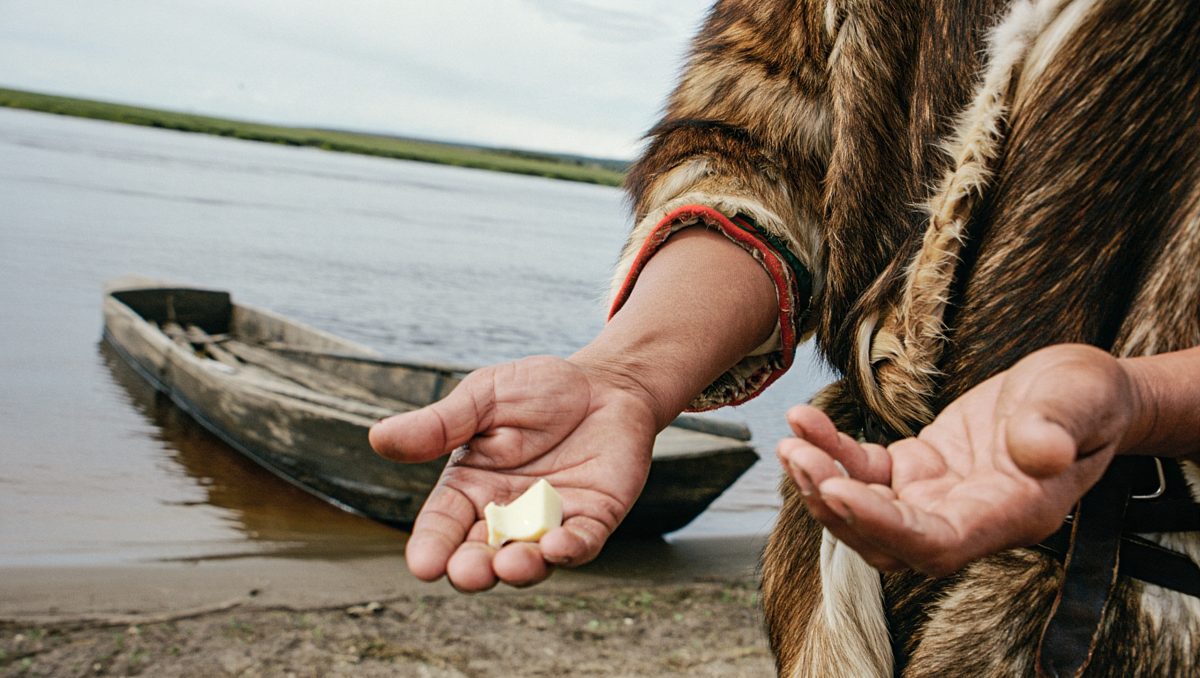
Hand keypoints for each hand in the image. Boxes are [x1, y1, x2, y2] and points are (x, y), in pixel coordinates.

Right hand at [369, 355, 657, 590]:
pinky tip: (557, 546)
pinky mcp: (593, 520)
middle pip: (481, 554)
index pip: (443, 526)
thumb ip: (439, 425)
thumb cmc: (538, 389)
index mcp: (470, 488)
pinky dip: (569, 550)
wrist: (607, 383)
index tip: (424, 564)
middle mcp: (506, 514)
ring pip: (529, 559)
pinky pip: (580, 544)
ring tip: (511, 563)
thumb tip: (378, 438)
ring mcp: (550, 522)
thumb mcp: (484, 398)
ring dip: (519, 568)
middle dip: (472, 569)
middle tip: (467, 572)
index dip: (432, 547)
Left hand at [777, 344, 1138, 575]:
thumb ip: (1060, 425)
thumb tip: (1041, 450)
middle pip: (887, 540)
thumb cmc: (1086, 397)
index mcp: (1011, 514)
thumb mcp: (1083, 398)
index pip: (936, 543)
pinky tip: (805, 419)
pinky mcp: (916, 470)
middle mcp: (967, 518)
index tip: (837, 490)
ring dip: (821, 482)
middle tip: (799, 456)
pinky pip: (865, 469)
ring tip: (791, 440)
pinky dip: (831, 448)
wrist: (1076, 392)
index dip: (882, 526)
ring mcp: (936, 497)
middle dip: (835, 505)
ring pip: (865, 512)